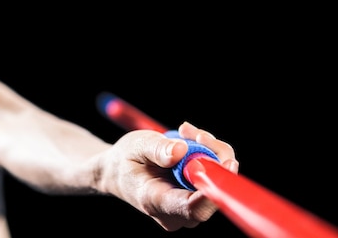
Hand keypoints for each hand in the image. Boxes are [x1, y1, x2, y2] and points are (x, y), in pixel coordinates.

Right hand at [100, 121, 238, 230]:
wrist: (118, 172)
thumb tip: (181, 151)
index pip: (193, 209)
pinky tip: (191, 141)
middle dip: (213, 156)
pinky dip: (209, 156)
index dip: (214, 189)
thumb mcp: (135, 146)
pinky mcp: (194, 200)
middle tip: (192, 132)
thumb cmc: (126, 159)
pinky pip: (214, 179)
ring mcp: (186, 209)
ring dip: (210, 152)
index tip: (227, 163)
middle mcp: (175, 213)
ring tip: (185, 132)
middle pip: (212, 193)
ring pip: (217, 183)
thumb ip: (157, 149)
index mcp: (155, 201)